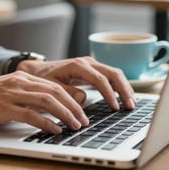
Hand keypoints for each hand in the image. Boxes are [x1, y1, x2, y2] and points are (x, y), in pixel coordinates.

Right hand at [0, 71, 89, 133]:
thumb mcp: (8, 92)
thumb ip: (27, 96)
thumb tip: (48, 108)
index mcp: (22, 78)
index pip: (55, 86)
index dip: (72, 98)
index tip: (82, 111)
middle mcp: (19, 82)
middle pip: (56, 92)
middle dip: (74, 107)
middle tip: (84, 120)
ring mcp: (11, 93)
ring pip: (47, 101)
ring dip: (65, 114)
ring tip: (75, 126)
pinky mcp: (3, 107)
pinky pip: (31, 115)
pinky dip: (47, 123)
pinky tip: (55, 130)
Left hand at [18, 56, 135, 109]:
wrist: (37, 70)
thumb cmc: (43, 79)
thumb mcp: (51, 87)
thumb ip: (67, 93)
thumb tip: (84, 98)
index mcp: (77, 66)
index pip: (99, 79)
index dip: (109, 93)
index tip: (114, 107)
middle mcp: (87, 62)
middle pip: (113, 73)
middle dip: (124, 89)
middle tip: (130, 106)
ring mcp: (91, 64)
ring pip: (114, 73)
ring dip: (124, 87)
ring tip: (131, 103)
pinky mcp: (93, 69)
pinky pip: (110, 76)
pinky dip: (119, 86)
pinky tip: (125, 97)